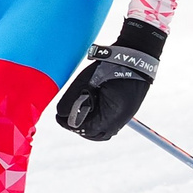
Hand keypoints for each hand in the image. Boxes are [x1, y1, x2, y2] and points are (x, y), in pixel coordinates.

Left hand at [55, 19, 162, 141]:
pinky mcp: (124, 113)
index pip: (85, 129)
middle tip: (66, 117)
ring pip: (101, 132)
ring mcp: (123, 117)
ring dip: (88, 125)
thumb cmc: (110, 66)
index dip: (69, 124)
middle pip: (93, 134)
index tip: (58, 117)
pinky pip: (108, 125)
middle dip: (78, 126)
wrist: (134, 58)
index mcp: (112, 115)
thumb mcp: (87, 80)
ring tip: (77, 113)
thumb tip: (60, 113)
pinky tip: (89, 111)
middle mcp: (119, 120)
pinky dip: (96, 121)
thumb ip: (72, 99)